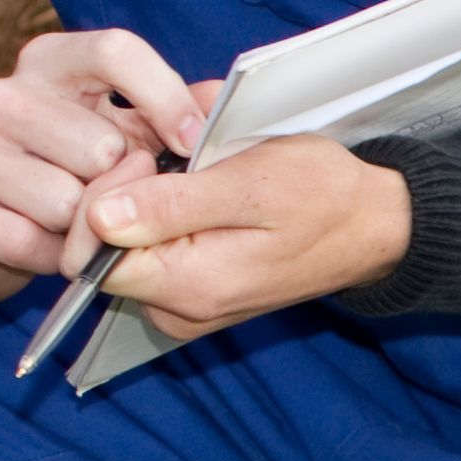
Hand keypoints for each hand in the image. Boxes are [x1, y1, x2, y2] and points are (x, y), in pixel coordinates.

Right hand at [0, 27, 211, 301]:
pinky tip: (43, 247)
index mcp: (46, 63)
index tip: (190, 141)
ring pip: (64, 201)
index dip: (163, 95)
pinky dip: (48, 257)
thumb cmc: (63, 170)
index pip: (114, 50)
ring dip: (83, 229)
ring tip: (73, 225)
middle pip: (98, 144)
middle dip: (121, 185)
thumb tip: (221, 114)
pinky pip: (26, 241)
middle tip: (113, 198)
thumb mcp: (111, 130)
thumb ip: (159, 118)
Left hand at [82, 133, 410, 335]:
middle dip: (117, 190)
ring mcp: (181, 305)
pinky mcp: (189, 290)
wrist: (372, 225)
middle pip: (97, 251)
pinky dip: (156, 207)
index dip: (100, 197)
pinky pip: (146, 247)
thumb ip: (172, 205)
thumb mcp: (251, 185)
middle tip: (163, 149)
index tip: (143, 156)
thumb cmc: (322, 194)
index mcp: (187, 289)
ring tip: (186, 161)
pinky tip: (189, 181)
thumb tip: (100, 218)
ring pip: (119, 245)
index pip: (88, 256)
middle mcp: (175, 310)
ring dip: (138, 193)